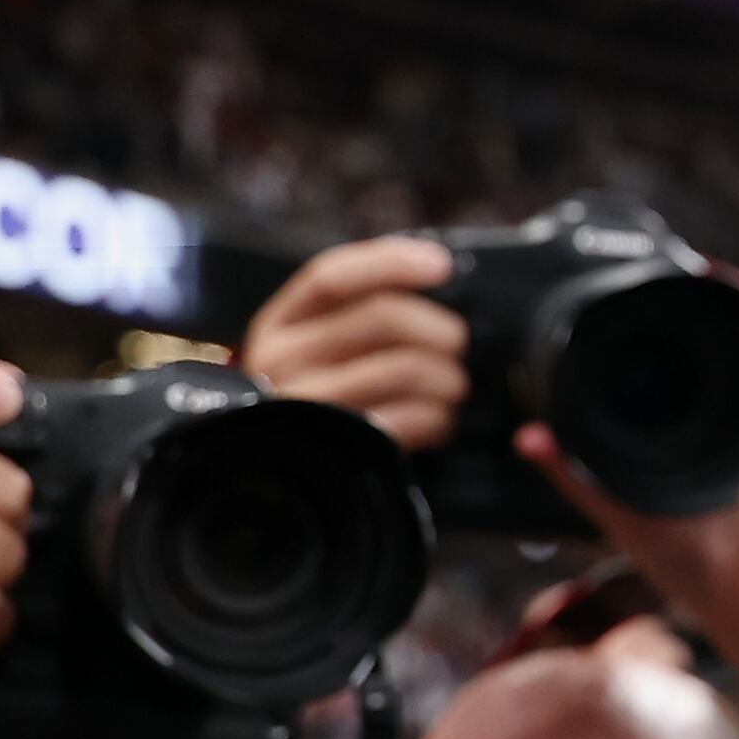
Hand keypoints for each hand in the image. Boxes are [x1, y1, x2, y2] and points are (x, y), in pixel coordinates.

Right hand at [238, 236, 470, 449]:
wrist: (287, 476)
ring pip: (404, 367)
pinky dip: (438, 418)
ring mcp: (306, 404)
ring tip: (452, 388)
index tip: (441, 265)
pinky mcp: (338, 446)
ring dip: (447, 378)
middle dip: (439, 328)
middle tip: (458, 344)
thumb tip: (434, 274)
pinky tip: (438, 421)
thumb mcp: (320, 347)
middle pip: (382, 317)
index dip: (389, 262)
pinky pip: (409, 418)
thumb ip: (358, 311)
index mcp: (280, 323)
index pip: (330, 275)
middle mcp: (281, 359)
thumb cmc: (323, 395)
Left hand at [526, 277, 738, 708]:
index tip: (634, 300)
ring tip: (714, 275)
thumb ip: (580, 475)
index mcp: (690, 443)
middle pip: (723, 360)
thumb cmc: (695, 569)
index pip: (675, 379)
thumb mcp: (624, 515)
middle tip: (676, 271)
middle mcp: (735, 429)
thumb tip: (528, 439)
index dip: (660, 340)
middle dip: (704, 316)